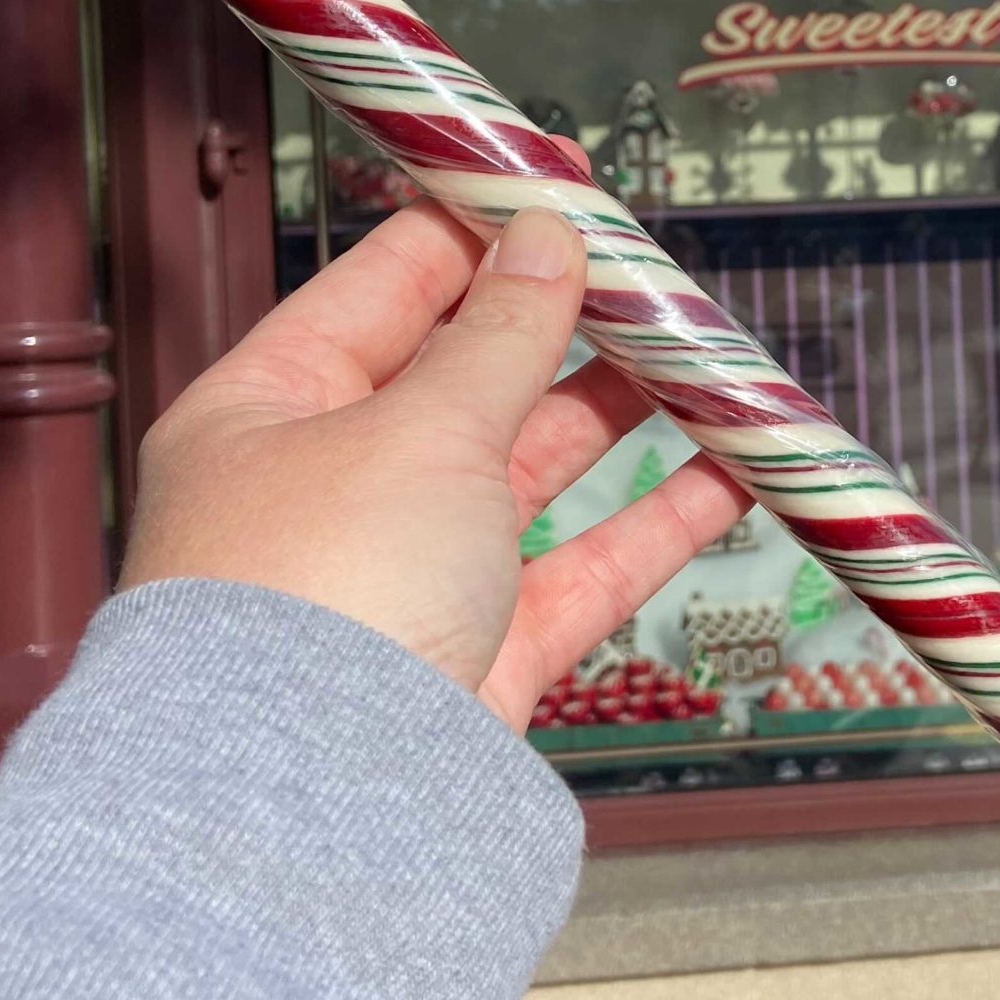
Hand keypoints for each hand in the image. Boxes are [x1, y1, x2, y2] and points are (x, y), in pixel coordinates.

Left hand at [120, 174, 748, 729]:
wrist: (306, 811)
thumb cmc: (321, 591)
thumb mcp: (420, 427)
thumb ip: (503, 335)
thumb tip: (548, 239)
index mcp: (269, 411)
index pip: (383, 288)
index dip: (479, 230)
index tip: (567, 188)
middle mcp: (331, 490)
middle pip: (465, 378)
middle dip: (566, 324)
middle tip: (656, 278)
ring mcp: (406, 580)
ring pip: (532, 472)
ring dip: (623, 414)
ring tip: (707, 358)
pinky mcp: (478, 660)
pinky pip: (579, 569)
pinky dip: (655, 520)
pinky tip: (730, 471)